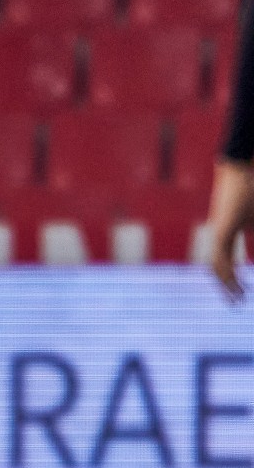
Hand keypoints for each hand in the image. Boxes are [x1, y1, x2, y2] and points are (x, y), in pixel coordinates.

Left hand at [207, 159, 253, 301]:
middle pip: (219, 265)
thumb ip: (252, 233)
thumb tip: (252, 242)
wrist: (241, 165)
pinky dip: (226, 271)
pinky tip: (232, 283)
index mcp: (228, 229)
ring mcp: (219, 230)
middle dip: (227, 285)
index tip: (242, 292)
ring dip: (226, 282)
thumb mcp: (253, 221)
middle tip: (237, 302)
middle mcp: (219, 232)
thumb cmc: (251, 189)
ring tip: (237, 297)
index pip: (227, 259)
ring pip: (218, 263)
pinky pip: (220, 255)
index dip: (232, 276)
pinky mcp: (221, 227)